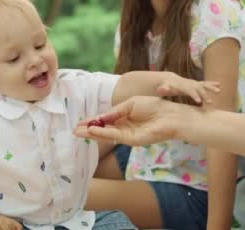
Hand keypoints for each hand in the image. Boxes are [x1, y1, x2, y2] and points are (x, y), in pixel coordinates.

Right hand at [74, 96, 190, 145]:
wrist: (170, 115)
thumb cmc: (154, 106)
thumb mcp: (130, 104)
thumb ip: (115, 112)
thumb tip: (100, 117)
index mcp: (123, 117)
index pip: (104, 120)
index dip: (92, 121)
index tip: (79, 122)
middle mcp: (123, 127)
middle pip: (102, 130)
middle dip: (88, 130)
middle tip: (74, 130)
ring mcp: (127, 135)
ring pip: (106, 135)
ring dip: (92, 133)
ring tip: (78, 132)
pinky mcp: (132, 140)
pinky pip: (114, 136)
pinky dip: (103, 134)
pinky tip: (93, 131)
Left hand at [157, 74, 219, 103]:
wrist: (170, 79)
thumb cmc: (166, 86)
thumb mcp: (163, 88)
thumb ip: (163, 89)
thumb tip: (162, 90)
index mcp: (182, 85)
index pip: (189, 90)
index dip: (194, 95)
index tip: (199, 102)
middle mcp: (189, 83)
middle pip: (198, 88)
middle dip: (204, 94)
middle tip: (209, 102)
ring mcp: (193, 83)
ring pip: (203, 85)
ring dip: (211, 88)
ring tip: (219, 91)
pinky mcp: (196, 84)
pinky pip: (205, 83)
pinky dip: (212, 83)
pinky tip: (219, 84)